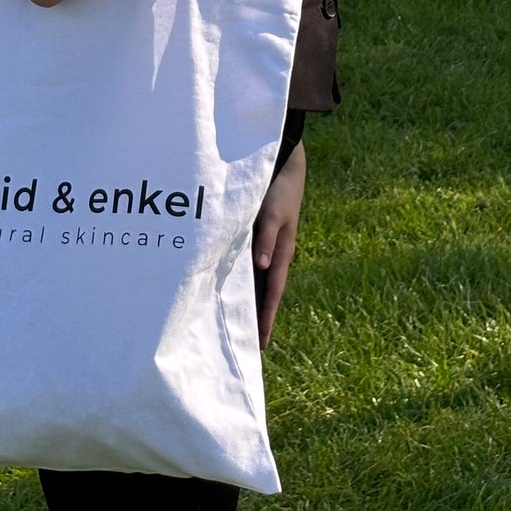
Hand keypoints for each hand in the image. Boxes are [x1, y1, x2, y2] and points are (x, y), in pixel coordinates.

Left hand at [253, 140, 304, 349]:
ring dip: (247, 300)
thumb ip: (266, 237)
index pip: (271, 293)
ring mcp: (265, 246)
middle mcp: (272, 254)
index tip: (260, 345)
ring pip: (254, 281)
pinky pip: (247, 264)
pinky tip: (226, 286)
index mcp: (280, 253)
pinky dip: (240, 279)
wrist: (284, 165)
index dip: (265, 318)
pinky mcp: (255, 235)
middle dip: (256, 317)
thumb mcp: (272, 213)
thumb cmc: (278, 190)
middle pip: (263, 293)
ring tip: (235, 324)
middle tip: (247, 345)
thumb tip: (262, 266)